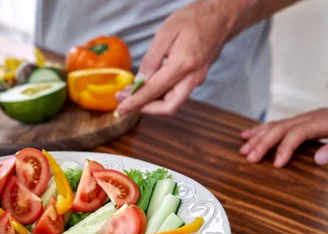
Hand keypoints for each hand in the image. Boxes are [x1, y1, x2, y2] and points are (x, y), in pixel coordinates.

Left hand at [115, 0, 240, 115]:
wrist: (220, 16)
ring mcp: (196, 80)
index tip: (121, 108)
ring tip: (132, 94)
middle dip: (145, 108)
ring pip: (172, 103)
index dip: (136, 102)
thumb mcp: (165, 33)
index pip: (154, 91)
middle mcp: (192, 78)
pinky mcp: (196, 79)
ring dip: (151, 103)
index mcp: (183, 65)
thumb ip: (151, 59)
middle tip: (125, 102)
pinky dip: (160, 96)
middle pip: (168, 107)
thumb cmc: (193, 20)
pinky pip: (176, 94)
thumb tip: (139, 80)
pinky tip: (147, 88)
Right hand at [240, 108, 327, 166]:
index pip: (296, 133)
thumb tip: (317, 159)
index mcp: (322, 122)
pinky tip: (252, 134)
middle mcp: (311, 117)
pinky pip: (280, 123)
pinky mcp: (306, 119)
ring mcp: (307, 117)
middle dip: (263, 143)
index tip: (276, 165)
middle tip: (249, 158)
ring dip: (258, 137)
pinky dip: (264, 129)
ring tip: (243, 149)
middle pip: (280, 128)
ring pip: (277, 124)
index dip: (284, 148)